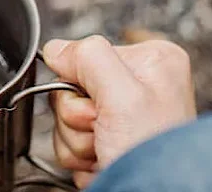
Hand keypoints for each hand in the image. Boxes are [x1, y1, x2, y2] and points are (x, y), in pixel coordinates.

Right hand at [42, 36, 196, 188]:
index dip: (78, 85)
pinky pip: (73, 143)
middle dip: (78, 119)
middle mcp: (138, 87)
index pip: (83, 57)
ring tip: (106, 150)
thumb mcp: (124, 95)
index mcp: (150, 61)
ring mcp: (123, 118)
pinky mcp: (111, 143)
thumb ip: (89, 58)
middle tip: (102, 132)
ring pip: (69, 120)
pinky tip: (104, 162)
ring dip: (78, 142)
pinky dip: (82, 159)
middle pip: (72, 90)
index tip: (97, 106)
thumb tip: (57, 49)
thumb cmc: (154, 155)